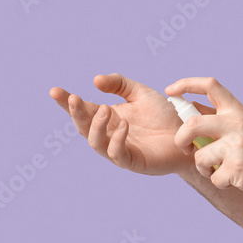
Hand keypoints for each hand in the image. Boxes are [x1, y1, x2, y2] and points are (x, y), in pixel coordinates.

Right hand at [49, 73, 210, 175]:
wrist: (187, 133)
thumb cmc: (163, 115)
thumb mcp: (139, 93)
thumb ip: (119, 84)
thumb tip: (95, 80)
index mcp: (107, 117)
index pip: (82, 109)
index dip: (66, 102)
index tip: (55, 91)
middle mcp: (108, 134)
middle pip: (83, 126)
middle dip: (76, 113)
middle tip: (74, 98)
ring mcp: (118, 149)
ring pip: (95, 142)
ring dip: (96, 126)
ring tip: (105, 109)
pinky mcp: (133, 161)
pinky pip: (117, 154)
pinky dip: (117, 140)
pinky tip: (124, 126)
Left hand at [168, 77, 242, 195]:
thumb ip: (219, 117)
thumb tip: (189, 107)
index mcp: (237, 110)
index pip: (210, 85)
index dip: (186, 83)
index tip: (170, 91)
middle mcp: (236, 124)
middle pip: (192, 125)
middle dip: (180, 139)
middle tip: (184, 147)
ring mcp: (237, 147)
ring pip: (200, 157)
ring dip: (203, 167)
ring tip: (217, 168)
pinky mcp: (237, 169)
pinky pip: (213, 177)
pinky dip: (218, 181)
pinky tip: (233, 178)